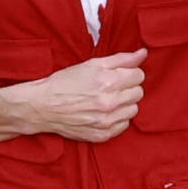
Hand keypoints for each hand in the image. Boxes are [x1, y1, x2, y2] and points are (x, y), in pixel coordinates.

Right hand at [25, 49, 146, 142]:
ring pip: (133, 110)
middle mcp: (110, 103)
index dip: (129, 73)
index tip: (118, 75)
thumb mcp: (92, 64)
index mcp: (108, 82)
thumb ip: (121, 59)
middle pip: (138, 93)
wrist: (43, 106)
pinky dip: (117, 118)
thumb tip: (143, 53)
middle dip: (128, 87)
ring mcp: (106, 121)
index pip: (139, 76)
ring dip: (124, 104)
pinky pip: (124, 125)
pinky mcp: (102, 135)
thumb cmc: (66, 82)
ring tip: (107, 100)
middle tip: (111, 87)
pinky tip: (104, 112)